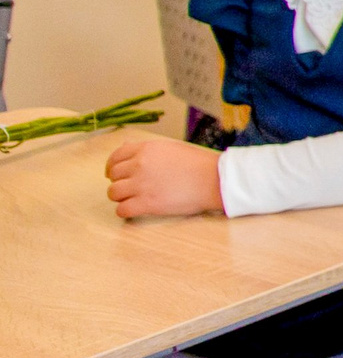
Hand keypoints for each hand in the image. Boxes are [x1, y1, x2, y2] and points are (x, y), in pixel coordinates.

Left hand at [104, 135, 223, 218]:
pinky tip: (135, 210)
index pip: (115, 157)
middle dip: (119, 182)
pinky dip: (126, 211)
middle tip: (130, 188)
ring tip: (133, 199)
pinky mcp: (147, 204)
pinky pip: (122, 210)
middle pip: (113, 177)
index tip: (115, 174)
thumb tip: (126, 147)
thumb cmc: (198, 164)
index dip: (112, 167)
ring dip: (121, 197)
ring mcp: (141, 185)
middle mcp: (140, 165)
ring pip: (113, 193)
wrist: (215, 180)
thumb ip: (147, 149)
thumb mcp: (171, 148)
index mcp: (146, 149)